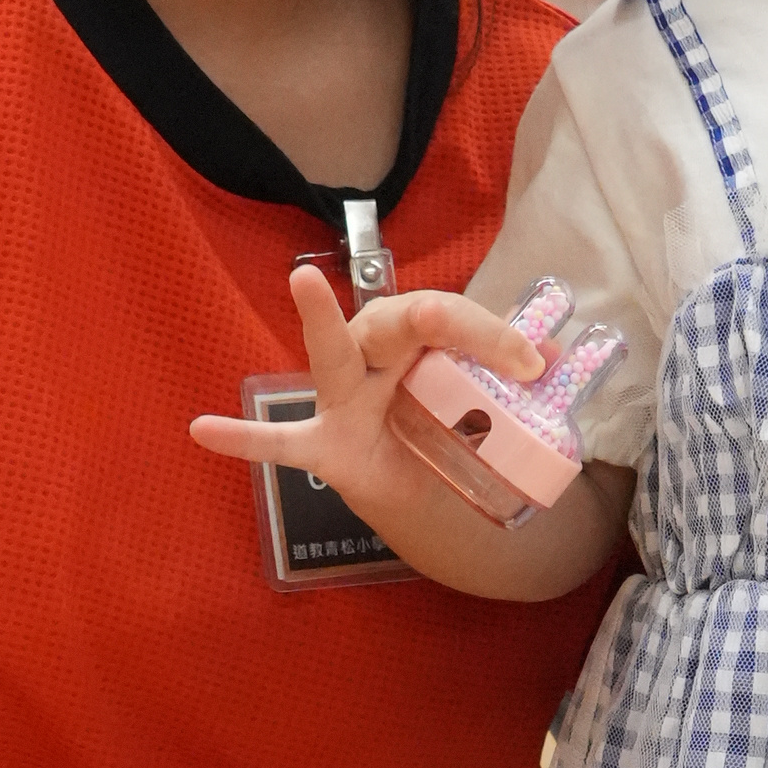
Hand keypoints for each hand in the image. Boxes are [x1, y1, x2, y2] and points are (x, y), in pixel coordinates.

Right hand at [193, 263, 549, 532]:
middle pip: (402, 321)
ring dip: (320, 320)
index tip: (538, 364)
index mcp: (415, 336)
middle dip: (439, 321)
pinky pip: (279, 443)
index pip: (452, 319)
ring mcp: (343, 398)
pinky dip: (245, 439)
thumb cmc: (443, 421)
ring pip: (334, 356)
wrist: (417, 486)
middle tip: (460, 326)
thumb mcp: (488, 401)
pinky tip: (204, 430)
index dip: (495, 337)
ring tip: (302, 282)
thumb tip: (562, 357)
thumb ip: (515, 378)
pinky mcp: (323, 445)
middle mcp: (374, 352)